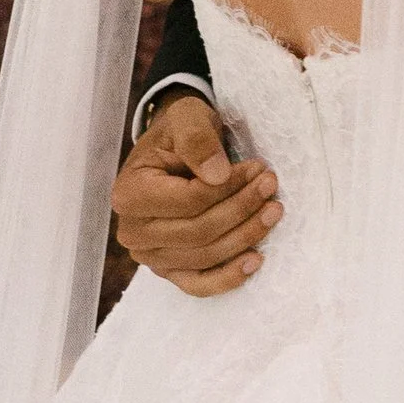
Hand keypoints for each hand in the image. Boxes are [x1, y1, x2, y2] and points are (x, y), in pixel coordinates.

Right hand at [109, 91, 281, 296]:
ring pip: (205, 256)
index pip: (189, 201)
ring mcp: (150, 256)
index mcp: (129, 194)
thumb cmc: (179, 134)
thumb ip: (197, 139)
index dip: (229, 187)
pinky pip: (198, 284)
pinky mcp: (169, 270)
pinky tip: (255, 261)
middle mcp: (133, 232)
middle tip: (271, 187)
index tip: (259, 168)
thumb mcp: (187, 118)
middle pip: (199, 232)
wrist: (173, 153)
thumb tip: (218, 175)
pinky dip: (228, 278)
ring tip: (274, 211)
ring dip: (245, 235)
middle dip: (242, 209)